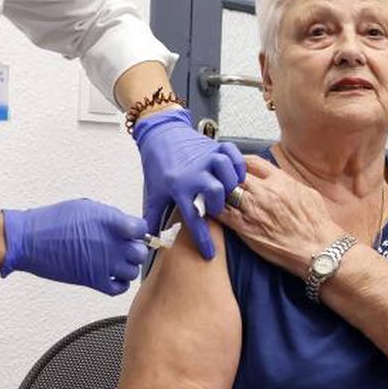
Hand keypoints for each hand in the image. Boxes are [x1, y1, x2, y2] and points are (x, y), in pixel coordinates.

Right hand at [0, 199, 148, 295]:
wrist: (30, 240)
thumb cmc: (52, 221)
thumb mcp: (86, 207)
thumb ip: (110, 216)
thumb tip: (124, 224)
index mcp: (110, 222)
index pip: (142, 228)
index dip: (139, 231)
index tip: (134, 233)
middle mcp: (111, 244)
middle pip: (140, 252)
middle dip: (134, 250)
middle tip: (125, 249)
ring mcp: (104, 264)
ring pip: (132, 272)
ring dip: (126, 267)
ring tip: (114, 262)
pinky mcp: (93, 281)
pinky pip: (119, 288)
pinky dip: (118, 283)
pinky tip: (111, 275)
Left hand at [133, 108, 245, 259]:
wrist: (160, 135)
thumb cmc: (158, 165)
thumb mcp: (154, 194)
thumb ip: (153, 218)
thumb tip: (149, 241)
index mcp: (177, 187)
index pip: (192, 218)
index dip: (202, 239)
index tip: (209, 253)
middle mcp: (193, 172)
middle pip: (214, 191)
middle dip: (219, 205)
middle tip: (215, 209)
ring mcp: (206, 158)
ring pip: (225, 170)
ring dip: (230, 183)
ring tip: (226, 191)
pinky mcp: (215, 146)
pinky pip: (232, 153)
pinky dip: (238, 164)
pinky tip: (236, 174)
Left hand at [216, 155, 342, 276]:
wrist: (319, 250)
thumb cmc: (316, 226)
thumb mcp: (307, 194)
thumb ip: (288, 183)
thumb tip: (278, 178)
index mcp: (280, 181)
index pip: (251, 162)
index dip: (238, 162)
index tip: (232, 165)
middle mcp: (265, 192)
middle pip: (233, 174)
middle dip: (223, 175)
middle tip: (216, 179)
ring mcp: (253, 210)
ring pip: (224, 191)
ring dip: (215, 191)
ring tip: (210, 193)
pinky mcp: (245, 228)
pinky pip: (221, 214)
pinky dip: (212, 209)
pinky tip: (208, 209)